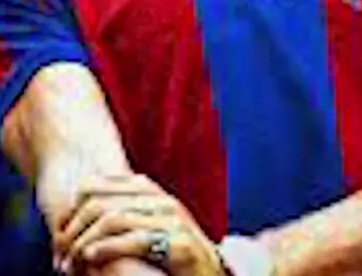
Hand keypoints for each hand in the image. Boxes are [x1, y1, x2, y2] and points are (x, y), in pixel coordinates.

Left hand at [53, 173, 223, 275]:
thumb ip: (123, 212)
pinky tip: (91, 258)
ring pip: (114, 219)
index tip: (59, 231)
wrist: (211, 274)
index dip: (73, 207)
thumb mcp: (147, 224)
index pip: (99, 185)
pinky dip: (106, 249)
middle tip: (61, 253)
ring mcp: (173, 220)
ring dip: (85, 243)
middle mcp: (161, 199)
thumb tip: (81, 213)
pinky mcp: (180, 244)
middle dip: (75, 229)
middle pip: (101, 202)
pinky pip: (135, 240)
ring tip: (71, 262)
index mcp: (150, 191)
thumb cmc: (173, 252)